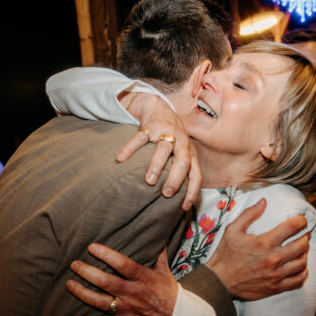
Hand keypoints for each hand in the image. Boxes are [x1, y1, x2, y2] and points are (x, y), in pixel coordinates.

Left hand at [66, 244, 177, 315]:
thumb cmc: (169, 294)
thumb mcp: (165, 272)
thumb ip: (159, 253)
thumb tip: (160, 233)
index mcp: (143, 279)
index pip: (123, 265)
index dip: (107, 256)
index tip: (92, 247)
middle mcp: (133, 294)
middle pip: (106, 282)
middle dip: (88, 273)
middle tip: (74, 264)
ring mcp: (127, 310)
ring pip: (100, 302)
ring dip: (82, 293)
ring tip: (69, 283)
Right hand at [117, 93, 199, 210]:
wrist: (160, 108)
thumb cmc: (172, 139)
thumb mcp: (181, 154)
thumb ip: (182, 172)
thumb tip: (180, 201)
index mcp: (190, 152)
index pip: (196, 174)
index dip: (192, 191)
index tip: (183, 206)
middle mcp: (181, 142)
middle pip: (183, 160)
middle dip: (176, 178)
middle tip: (167, 193)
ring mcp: (166, 133)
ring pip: (163, 148)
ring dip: (157, 165)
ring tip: (149, 181)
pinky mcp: (150, 126)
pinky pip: (140, 137)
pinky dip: (129, 148)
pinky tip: (120, 159)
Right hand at [206, 199, 310, 300]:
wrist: (219, 282)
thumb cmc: (225, 256)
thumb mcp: (232, 230)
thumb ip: (249, 214)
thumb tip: (264, 202)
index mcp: (264, 243)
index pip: (292, 227)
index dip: (301, 221)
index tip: (302, 221)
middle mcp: (273, 259)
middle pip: (301, 245)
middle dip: (305, 237)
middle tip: (302, 235)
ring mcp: (275, 275)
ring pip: (302, 263)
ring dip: (304, 254)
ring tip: (301, 250)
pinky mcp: (275, 287)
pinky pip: (297, 280)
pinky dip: (302, 273)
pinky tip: (298, 267)